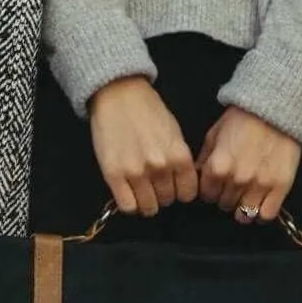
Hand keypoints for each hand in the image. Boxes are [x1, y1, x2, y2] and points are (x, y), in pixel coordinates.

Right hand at [88, 76, 198, 216]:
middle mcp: (160, 167)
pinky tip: (128, 192)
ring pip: (148, 208)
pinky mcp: (114, 175)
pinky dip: (129, 204)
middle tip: (152, 182)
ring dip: (145, 201)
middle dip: (161, 194)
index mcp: (179, 156)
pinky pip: (128, 207)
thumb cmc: (148, 112)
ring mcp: (136, 172)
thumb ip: (180, 161)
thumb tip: (183, 185)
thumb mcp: (175, 134)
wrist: (118, 94)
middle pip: (167, 201)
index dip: (180, 192)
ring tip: (140, 187)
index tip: (173, 186)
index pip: (187, 195)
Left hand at [196, 106, 301, 224]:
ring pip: (244, 214)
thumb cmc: (242, 120)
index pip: (207, 196)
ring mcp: (259, 185)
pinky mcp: (279, 188)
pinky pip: (266, 215)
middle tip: (233, 187)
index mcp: (217, 167)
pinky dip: (261, 215)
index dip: (211, 191)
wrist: (274, 110)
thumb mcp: (214, 135)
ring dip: (243, 208)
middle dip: (226, 197)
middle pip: (225, 205)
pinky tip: (260, 208)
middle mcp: (237, 180)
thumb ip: (204, 159)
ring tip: (246, 199)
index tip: (217, 186)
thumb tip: (198, 177)